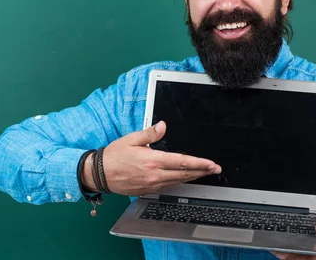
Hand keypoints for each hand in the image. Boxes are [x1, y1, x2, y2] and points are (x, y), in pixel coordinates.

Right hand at [83, 121, 220, 194]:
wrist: (100, 174)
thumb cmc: (114, 155)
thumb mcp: (132, 139)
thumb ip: (150, 133)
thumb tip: (163, 125)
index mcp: (152, 161)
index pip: (182, 162)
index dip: (199, 163)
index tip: (211, 164)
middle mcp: (154, 175)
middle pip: (184, 174)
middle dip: (203, 171)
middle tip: (216, 170)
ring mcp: (152, 184)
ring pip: (178, 181)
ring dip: (193, 176)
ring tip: (204, 172)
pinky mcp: (148, 190)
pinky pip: (168, 185)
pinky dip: (180, 180)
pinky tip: (185, 177)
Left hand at [271, 223, 315, 259]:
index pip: (298, 253)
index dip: (285, 247)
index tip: (276, 240)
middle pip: (292, 257)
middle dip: (281, 249)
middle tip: (271, 239)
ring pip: (292, 259)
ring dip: (283, 253)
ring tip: (273, 243)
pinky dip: (288, 255)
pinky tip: (282, 248)